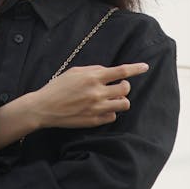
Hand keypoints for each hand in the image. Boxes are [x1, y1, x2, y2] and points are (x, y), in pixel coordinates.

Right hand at [28, 62, 148, 129]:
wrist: (44, 108)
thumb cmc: (58, 87)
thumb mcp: (75, 71)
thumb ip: (94, 70)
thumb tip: (109, 72)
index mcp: (93, 77)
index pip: (122, 71)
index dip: (136, 68)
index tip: (145, 67)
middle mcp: (97, 92)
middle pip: (126, 89)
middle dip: (125, 86)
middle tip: (117, 86)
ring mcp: (96, 108)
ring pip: (123, 104)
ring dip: (120, 100)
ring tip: (111, 98)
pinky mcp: (94, 121)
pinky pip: (113, 117)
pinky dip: (110, 112)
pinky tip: (100, 109)